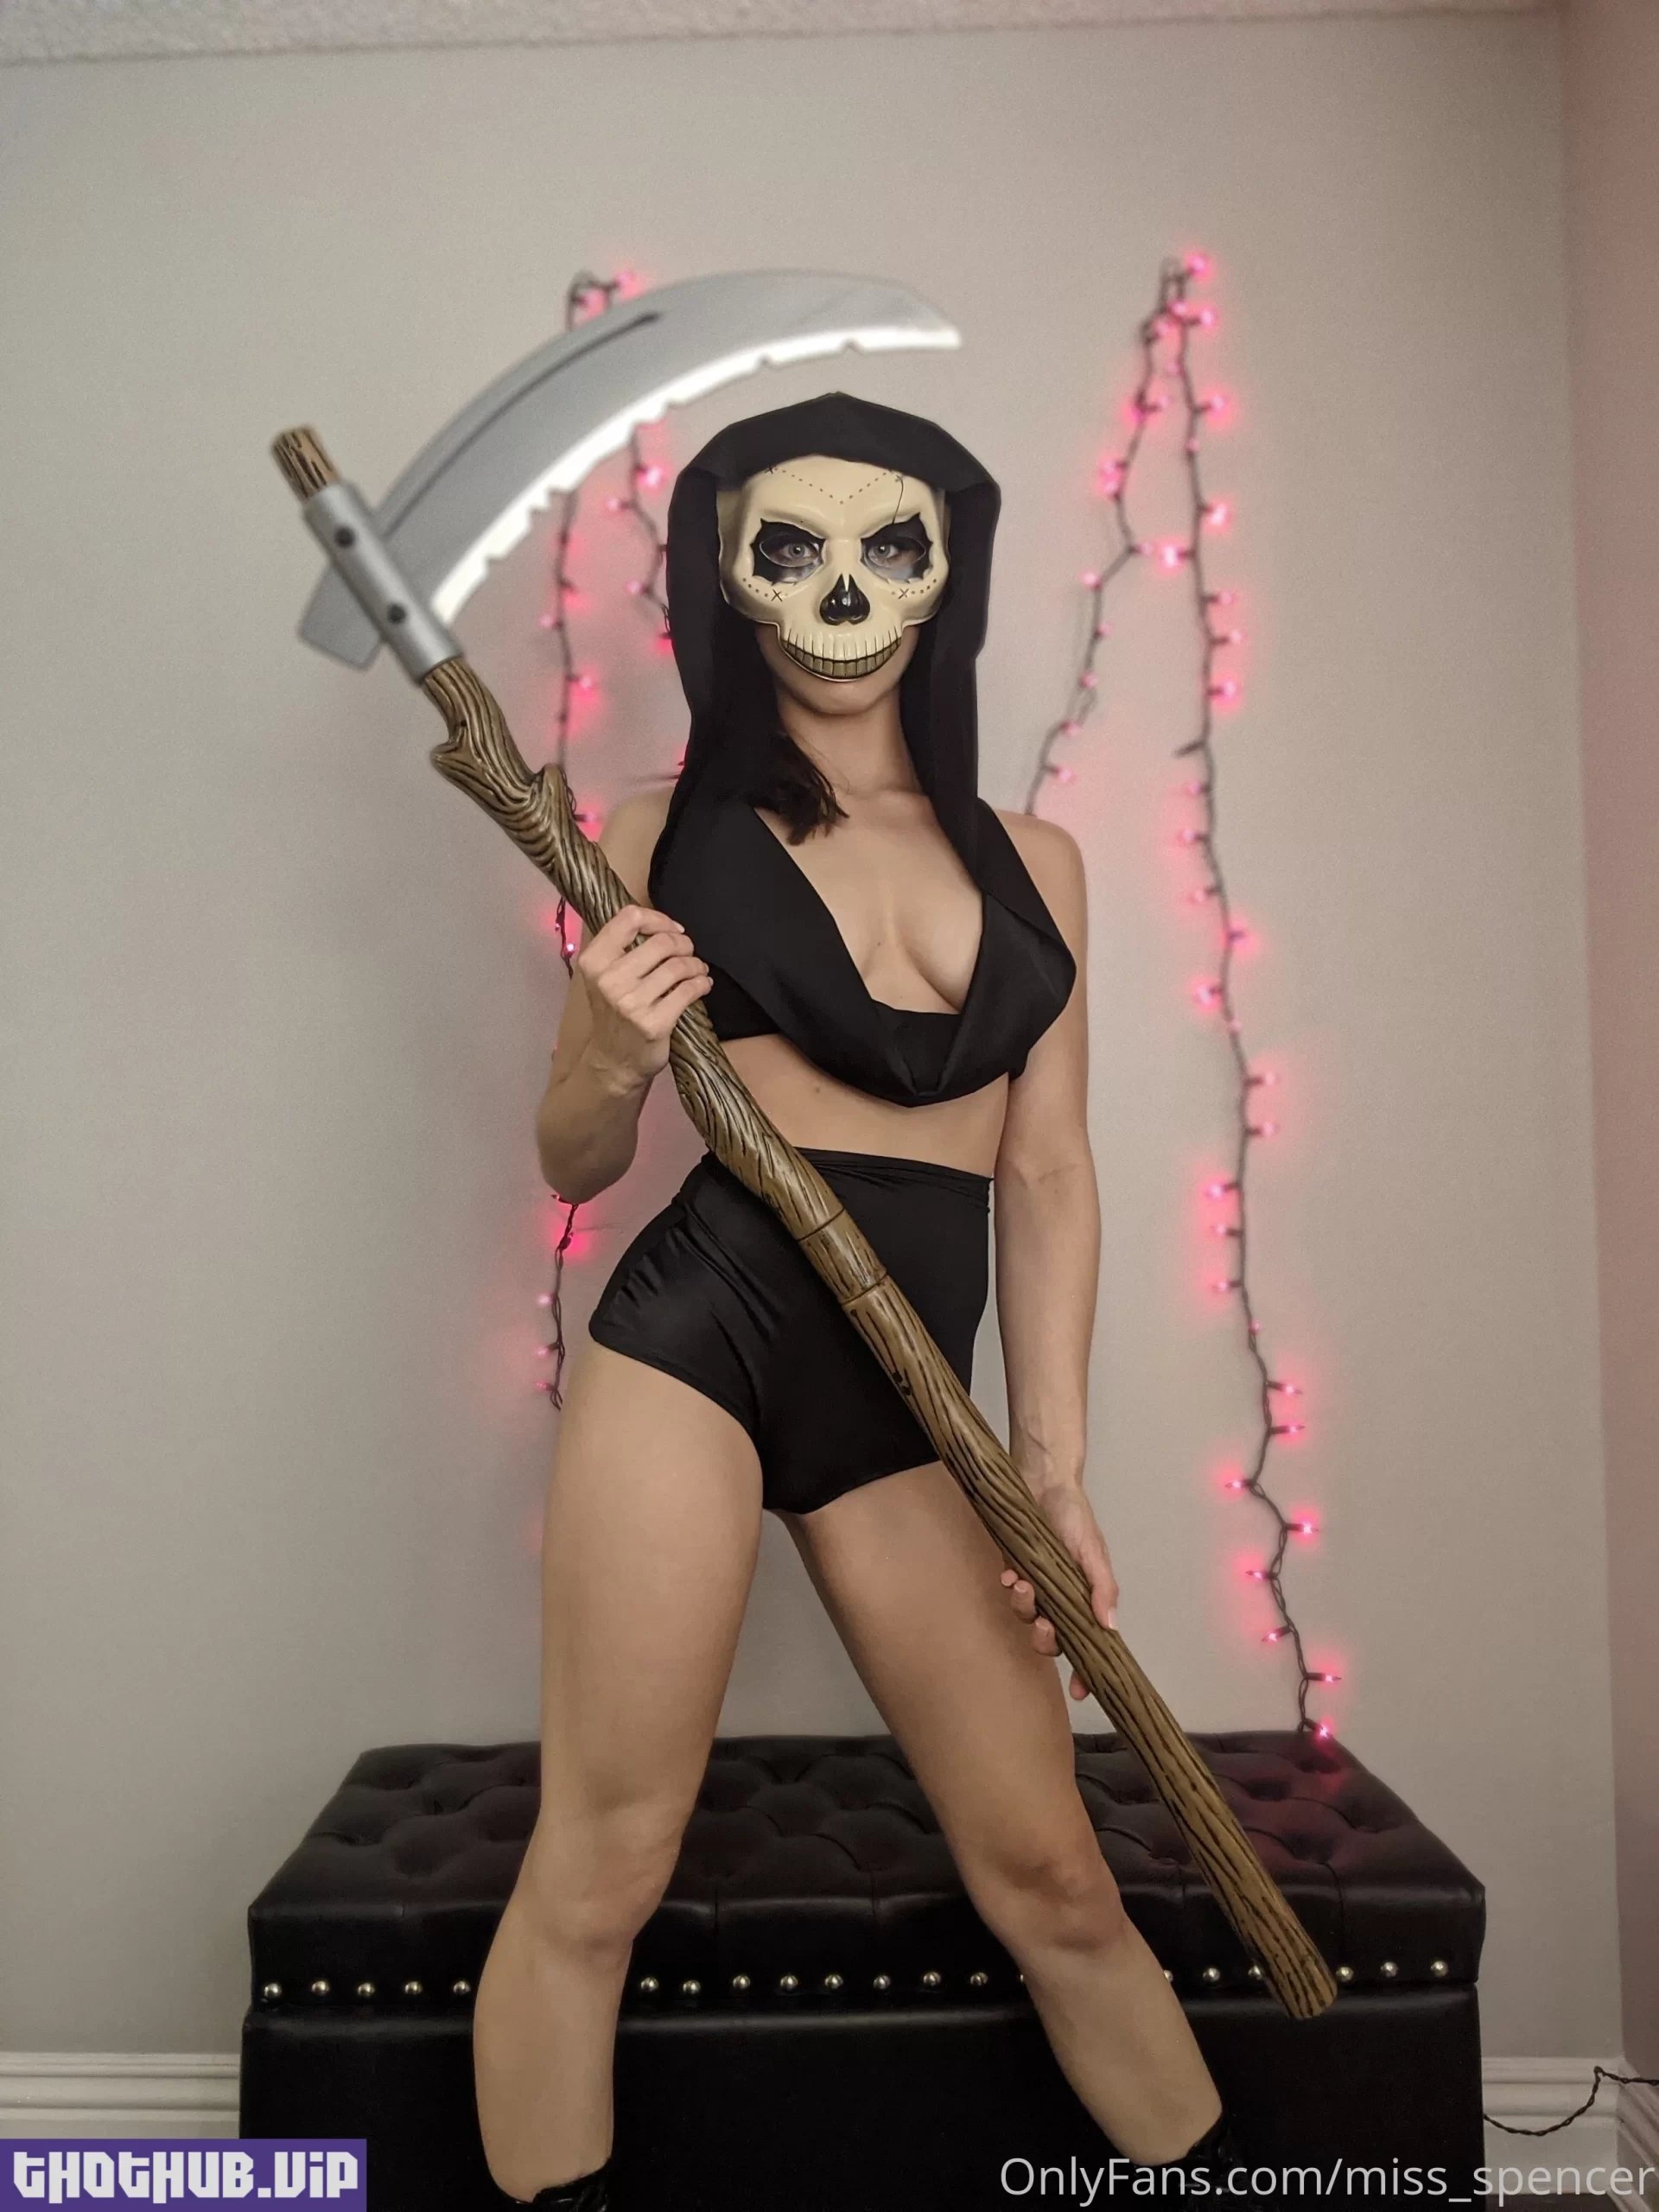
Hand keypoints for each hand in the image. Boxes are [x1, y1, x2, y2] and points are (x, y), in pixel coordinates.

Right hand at [576, 903, 711, 1087]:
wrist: (614, 1061)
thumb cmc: (614, 1013)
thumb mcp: (604, 977)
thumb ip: (622, 948)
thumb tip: (664, 925)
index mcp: (594, 961)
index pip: (630, 918)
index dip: (658, 919)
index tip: (672, 929)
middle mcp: (609, 980)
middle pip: (661, 942)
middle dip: (683, 944)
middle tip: (688, 952)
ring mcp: (631, 1003)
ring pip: (678, 966)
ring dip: (696, 965)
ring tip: (697, 970)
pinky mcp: (654, 1023)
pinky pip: (689, 991)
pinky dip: (701, 984)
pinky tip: (702, 985)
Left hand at [1000, 1482, 1119, 1702]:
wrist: (1042, 1481)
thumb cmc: (1075, 1515)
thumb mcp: (1094, 1551)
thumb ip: (1103, 1588)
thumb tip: (1110, 1627)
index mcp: (1085, 1598)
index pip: (1087, 1643)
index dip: (1085, 1670)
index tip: (1080, 1691)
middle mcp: (1061, 1597)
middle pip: (1052, 1638)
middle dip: (1046, 1639)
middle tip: (1044, 1625)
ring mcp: (1037, 1585)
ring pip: (1027, 1617)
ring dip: (1024, 1608)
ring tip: (1023, 1585)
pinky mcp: (1014, 1570)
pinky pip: (1009, 1592)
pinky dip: (1010, 1587)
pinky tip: (1010, 1573)